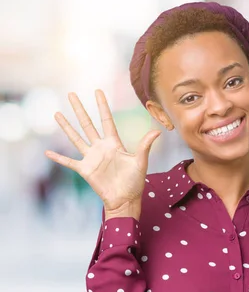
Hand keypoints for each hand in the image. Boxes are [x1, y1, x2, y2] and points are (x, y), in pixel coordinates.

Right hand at [45, 90, 160, 214]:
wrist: (125, 199)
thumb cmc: (135, 181)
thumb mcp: (141, 162)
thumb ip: (145, 146)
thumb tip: (157, 131)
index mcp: (114, 143)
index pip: (106, 119)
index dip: (102, 106)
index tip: (98, 91)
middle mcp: (100, 147)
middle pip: (87, 124)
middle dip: (79, 109)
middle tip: (71, 94)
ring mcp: (91, 158)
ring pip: (76, 138)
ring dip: (66, 127)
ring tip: (57, 114)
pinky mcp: (85, 170)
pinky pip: (69, 162)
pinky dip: (58, 158)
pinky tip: (47, 152)